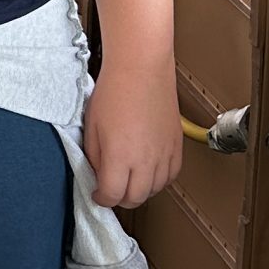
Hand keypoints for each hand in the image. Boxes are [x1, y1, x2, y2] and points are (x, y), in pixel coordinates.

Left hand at [82, 65, 183, 210]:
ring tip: (129, 177)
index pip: (112, 196)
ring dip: (140, 189)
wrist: (141, 69)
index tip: (97, 194)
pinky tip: (148, 170)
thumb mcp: (91, 128)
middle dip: (120, 197)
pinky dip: (159, 179)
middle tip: (111, 188)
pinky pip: (171, 176)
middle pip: (135, 198)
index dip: (101, 198)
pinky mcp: (176, 146)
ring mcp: (164, 154)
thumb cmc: (114, 91)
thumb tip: (100, 175)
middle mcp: (145, 160)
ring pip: (155, 190)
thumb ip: (95, 158)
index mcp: (120, 157)